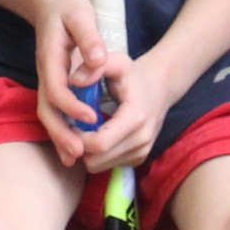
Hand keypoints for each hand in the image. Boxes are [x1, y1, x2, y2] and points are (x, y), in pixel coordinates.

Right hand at [26, 0, 115, 157]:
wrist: (49, 1)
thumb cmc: (67, 7)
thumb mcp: (80, 14)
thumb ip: (89, 37)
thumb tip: (97, 60)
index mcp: (51, 58)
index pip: (56, 89)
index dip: (72, 106)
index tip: (92, 118)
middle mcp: (46, 73)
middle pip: (47, 110)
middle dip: (61, 134)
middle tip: (79, 154)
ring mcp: (48, 80)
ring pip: (49, 115)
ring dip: (60, 137)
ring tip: (76, 159)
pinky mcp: (54, 84)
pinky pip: (55, 112)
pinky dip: (62, 131)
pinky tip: (74, 147)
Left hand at [72, 52, 171, 173]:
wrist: (161, 87)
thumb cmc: (133, 74)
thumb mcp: (116, 63)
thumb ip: (95, 68)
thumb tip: (74, 81)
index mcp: (135, 119)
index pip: (99, 143)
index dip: (76, 136)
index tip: (69, 121)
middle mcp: (141, 141)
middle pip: (95, 160)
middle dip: (77, 146)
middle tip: (73, 126)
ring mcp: (141, 153)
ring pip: (99, 166)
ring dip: (85, 152)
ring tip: (84, 129)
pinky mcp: (138, 160)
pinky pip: (107, 166)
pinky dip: (96, 155)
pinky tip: (96, 135)